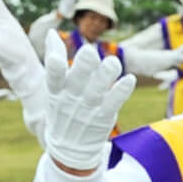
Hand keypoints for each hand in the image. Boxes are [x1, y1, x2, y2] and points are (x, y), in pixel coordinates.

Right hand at [43, 39, 134, 173]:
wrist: (71, 149)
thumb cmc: (62, 110)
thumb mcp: (55, 88)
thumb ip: (56, 58)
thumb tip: (53, 32)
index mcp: (56, 91)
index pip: (53, 79)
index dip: (54, 69)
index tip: (55, 58)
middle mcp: (71, 99)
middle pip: (77, 82)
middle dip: (83, 67)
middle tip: (89, 51)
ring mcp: (88, 109)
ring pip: (97, 91)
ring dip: (105, 76)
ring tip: (113, 62)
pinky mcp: (104, 117)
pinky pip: (114, 103)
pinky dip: (121, 91)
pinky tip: (130, 79)